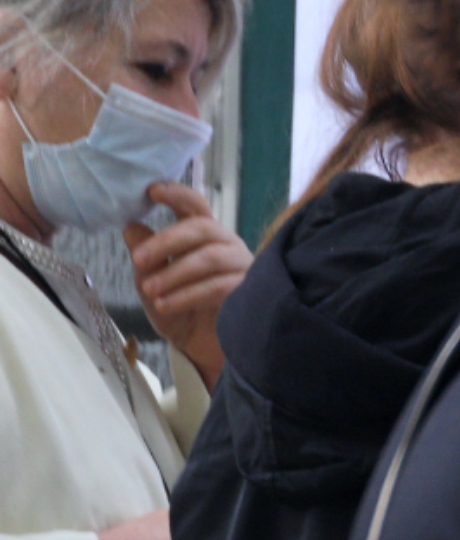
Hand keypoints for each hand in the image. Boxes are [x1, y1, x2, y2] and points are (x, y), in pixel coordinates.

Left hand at [124, 183, 247, 388]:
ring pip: (210, 258)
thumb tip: (131, 225)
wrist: (201, 348)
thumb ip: (145, 254)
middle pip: (202, 228)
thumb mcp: (150, 280)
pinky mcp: (248, 291)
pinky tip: (166, 305)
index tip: (152, 191)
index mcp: (203, 235)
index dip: (177, 194)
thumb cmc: (179, 309)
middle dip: (167, 242)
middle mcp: (226, 244)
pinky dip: (187, 295)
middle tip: (138, 260)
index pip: (195, 205)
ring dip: (175, 273)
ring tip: (150, 290)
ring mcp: (242, 267)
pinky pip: (217, 286)